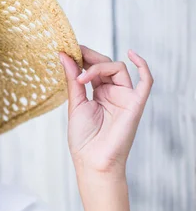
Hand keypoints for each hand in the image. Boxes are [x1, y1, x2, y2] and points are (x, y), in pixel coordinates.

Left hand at [58, 45, 153, 175]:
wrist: (93, 161)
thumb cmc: (84, 139)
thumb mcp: (75, 105)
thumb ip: (72, 80)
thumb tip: (64, 56)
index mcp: (98, 94)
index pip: (94, 68)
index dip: (83, 58)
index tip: (68, 50)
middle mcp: (113, 93)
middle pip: (105, 65)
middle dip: (89, 57)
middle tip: (74, 52)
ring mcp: (125, 97)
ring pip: (118, 69)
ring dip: (99, 67)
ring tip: (81, 77)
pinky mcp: (136, 104)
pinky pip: (146, 82)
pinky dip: (143, 66)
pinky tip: (131, 54)